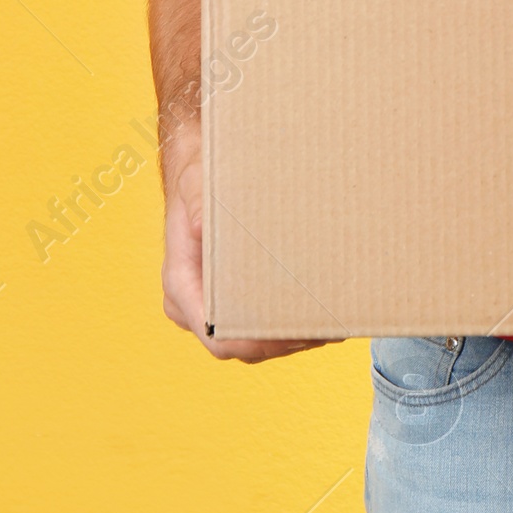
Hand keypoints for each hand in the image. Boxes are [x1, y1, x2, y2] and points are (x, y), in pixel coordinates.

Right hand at [160, 117, 340, 364]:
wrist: (198, 166)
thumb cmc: (200, 173)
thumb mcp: (198, 180)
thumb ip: (200, 201)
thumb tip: (203, 227)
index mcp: (181, 282)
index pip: (217, 335)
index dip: (257, 342)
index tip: (296, 333)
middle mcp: (191, 302)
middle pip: (240, 345)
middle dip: (282, 342)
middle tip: (326, 329)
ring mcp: (207, 303)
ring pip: (250, 341)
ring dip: (288, 337)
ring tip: (330, 324)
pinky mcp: (227, 297)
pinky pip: (255, 324)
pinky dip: (285, 324)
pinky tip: (318, 312)